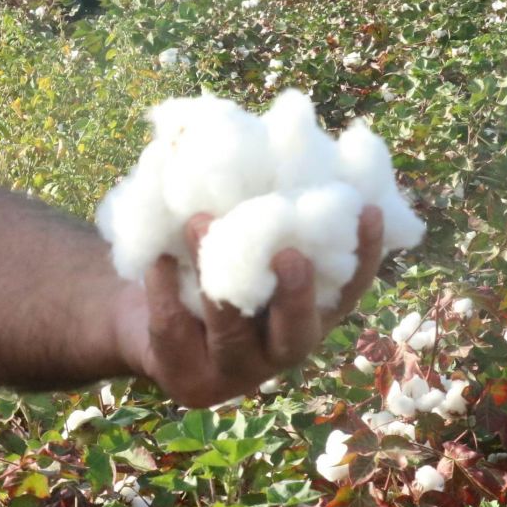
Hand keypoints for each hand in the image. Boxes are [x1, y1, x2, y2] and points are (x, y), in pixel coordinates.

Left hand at [116, 205, 382, 407]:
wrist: (139, 321)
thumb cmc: (203, 266)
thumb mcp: (238, 238)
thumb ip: (263, 211)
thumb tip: (285, 128)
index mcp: (306, 315)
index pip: (348, 292)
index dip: (364, 255)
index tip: (367, 209)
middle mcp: (279, 350)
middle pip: (297, 333)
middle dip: (296, 296)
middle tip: (290, 255)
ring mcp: (234, 371)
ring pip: (230, 331)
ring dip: (218, 282)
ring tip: (199, 222)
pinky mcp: (188, 379)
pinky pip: (175, 331)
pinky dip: (164, 290)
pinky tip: (158, 260)